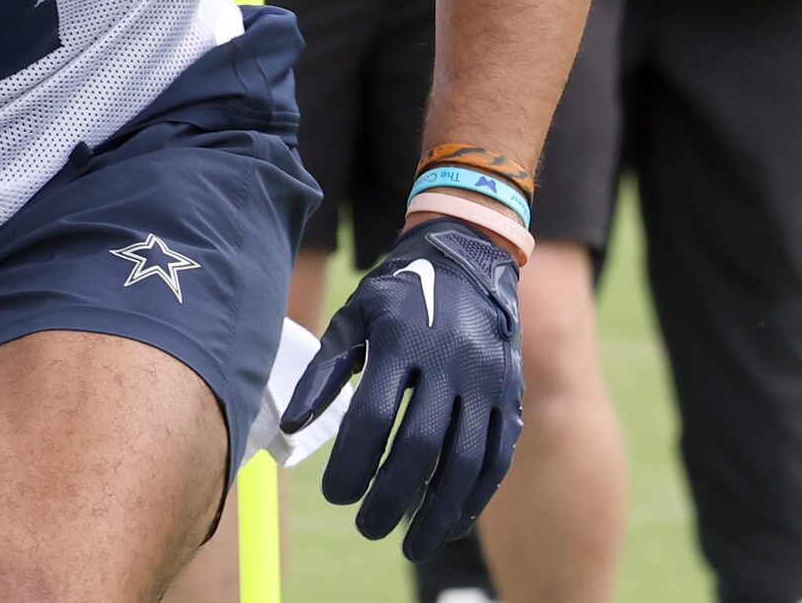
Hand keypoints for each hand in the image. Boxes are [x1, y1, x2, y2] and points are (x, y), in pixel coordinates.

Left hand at [281, 216, 523, 559]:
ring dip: (436, 512)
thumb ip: (324, 371)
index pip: (372, 415)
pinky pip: (495, 459)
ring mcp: (485, 381)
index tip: (334, 496)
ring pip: (464, 462)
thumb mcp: (353, 316)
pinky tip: (449, 522)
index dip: (352, 463)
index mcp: (400, 338)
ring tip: (408, 545)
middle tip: (365, 528)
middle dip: (391, 497)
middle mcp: (448, 361)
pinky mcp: (509, 397)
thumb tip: (292, 427)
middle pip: (420, 446)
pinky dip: (473, 498)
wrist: (468, 258)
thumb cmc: (398, 293)